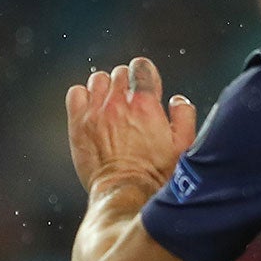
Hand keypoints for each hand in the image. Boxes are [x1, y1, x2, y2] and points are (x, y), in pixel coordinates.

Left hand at [65, 56, 196, 197]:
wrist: (125, 193)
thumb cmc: (156, 175)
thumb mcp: (183, 146)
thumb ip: (184, 116)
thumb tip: (176, 100)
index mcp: (146, 104)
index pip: (141, 67)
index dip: (144, 74)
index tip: (144, 86)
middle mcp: (119, 103)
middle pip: (120, 73)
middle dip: (126, 85)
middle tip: (129, 105)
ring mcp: (96, 112)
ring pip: (97, 80)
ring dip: (105, 89)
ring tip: (110, 107)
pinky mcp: (78, 123)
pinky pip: (76, 93)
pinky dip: (83, 97)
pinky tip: (91, 110)